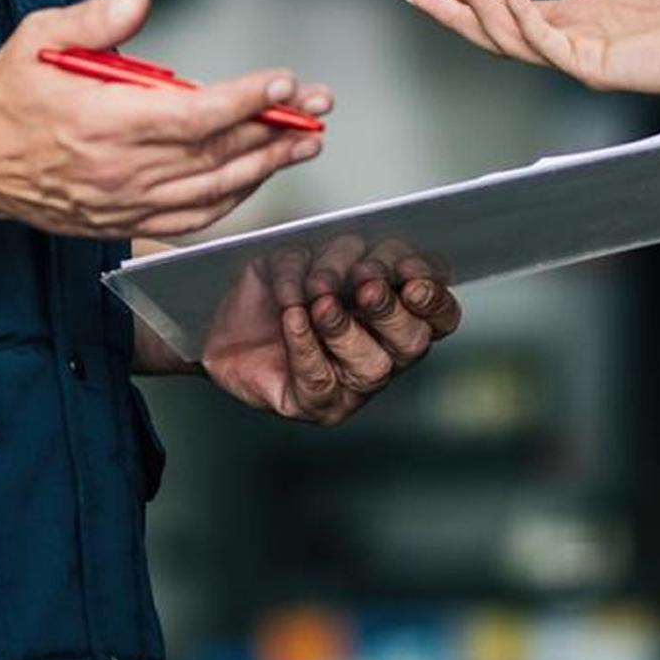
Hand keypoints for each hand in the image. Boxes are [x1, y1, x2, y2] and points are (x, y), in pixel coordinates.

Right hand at [0, 0, 328, 242]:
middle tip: (319, 111)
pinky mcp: (120, 222)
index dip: (245, 102)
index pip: (193, 117)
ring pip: (211, 192)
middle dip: (275, 131)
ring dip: (265, 168)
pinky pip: (189, 220)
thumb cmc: (7, 96)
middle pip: (216, 156)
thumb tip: (140, 1)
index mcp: (101, 123)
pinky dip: (230, 202)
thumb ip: (93, 20)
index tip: (284, 83)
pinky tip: (255, 179)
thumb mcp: (37, 38)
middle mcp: (117, 170)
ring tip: (304, 143)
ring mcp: (121, 203)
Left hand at [159, 234, 459, 425]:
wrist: (217, 327)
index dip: (435, 298)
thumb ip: (336, 254)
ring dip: (345, 327)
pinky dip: (305, 345)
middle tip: (365, 286)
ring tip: (319, 301)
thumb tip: (357, 262)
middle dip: (390, 309)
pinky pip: (318, 380)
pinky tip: (293, 318)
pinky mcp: (311, 405)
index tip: (413, 278)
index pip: (441, 314)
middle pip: (412, 341)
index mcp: (396, 313)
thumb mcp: (306, 255)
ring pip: (372, 367)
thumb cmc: (271, 291)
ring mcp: (351, 387)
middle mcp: (383, 353)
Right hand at [403, 0, 659, 99]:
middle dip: (456, 14)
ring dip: (478, 8)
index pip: (514, 11)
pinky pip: (542, 41)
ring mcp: (581, 56)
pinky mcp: (593, 67)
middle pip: (498, 32)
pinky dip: (518, 12)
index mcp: (581, 15)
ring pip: (510, 40)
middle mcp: (573, 39)